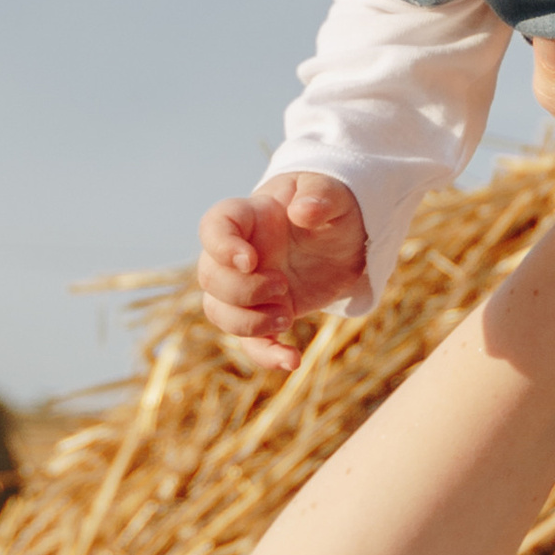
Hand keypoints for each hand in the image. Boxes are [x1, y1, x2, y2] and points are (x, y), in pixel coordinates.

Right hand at [197, 174, 367, 372]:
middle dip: (243, 291)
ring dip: (248, 323)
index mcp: (248, 217)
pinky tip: (292, 359)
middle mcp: (238, 254)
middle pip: (209, 277)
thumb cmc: (331, 208)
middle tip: (283, 286)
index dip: (221, 247)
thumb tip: (302, 211)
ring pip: (218, 312)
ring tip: (287, 315)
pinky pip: (250, 342)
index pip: (213, 227)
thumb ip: (320, 196)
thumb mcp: (335, 195)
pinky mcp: (265, 314)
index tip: (250, 261)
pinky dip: (266, 355)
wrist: (344, 240)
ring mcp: (247, 287)